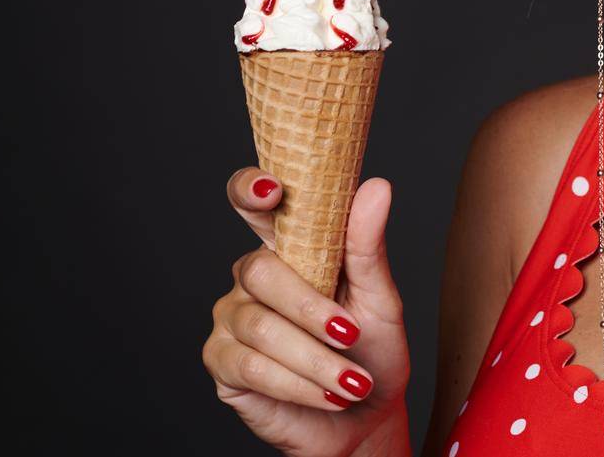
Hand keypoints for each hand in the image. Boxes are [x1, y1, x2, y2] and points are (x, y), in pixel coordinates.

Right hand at [203, 169, 410, 456]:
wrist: (366, 416)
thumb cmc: (372, 349)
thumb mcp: (380, 299)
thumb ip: (368, 246)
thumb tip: (377, 186)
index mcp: (288, 246)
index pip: (254, 203)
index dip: (250, 189)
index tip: (272, 190)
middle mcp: (252, 276)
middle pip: (261, 271)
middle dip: (310, 308)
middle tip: (351, 334)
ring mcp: (232, 318)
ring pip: (261, 327)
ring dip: (314, 358)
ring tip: (353, 381)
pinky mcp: (222, 363)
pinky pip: (250, 366)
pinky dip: (296, 384)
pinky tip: (329, 395)